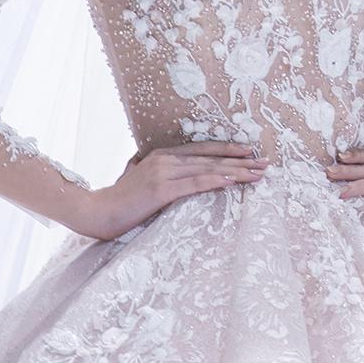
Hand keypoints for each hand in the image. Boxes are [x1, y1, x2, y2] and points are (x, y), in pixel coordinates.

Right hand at [77, 140, 270, 240]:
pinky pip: (195, 183)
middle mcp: (165, 159)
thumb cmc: (119, 201)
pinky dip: (216, 180)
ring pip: (208, 169)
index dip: (228, 150)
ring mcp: (163, 172)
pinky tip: (233, 180)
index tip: (250, 153)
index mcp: (161, 155)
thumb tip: (163, 171)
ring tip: (258, 174)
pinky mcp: (161, 189)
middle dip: (241, 161)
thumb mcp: (138, 178)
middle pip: (210, 157)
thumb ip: (153, 171)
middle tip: (265, 163)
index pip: (202, 150)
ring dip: (236, 171)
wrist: (98, 212)